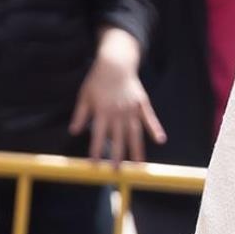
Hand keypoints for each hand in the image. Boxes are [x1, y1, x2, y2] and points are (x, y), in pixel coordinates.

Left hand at [70, 30, 164, 165]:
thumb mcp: (84, 96)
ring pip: (135, 133)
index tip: (95, 164)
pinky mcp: (142, 104)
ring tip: (139, 165)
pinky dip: (155, 129)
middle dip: (117, 156)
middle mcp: (118, 112)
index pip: (99, 135)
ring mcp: (131, 109)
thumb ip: (80, 114)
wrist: (115, 62)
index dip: (97, 150)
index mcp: (102, 111)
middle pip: (118, 138)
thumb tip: (74, 131)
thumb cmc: (97, 80)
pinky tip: (160, 140)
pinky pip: (149, 118)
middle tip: (117, 171)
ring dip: (137, 149)